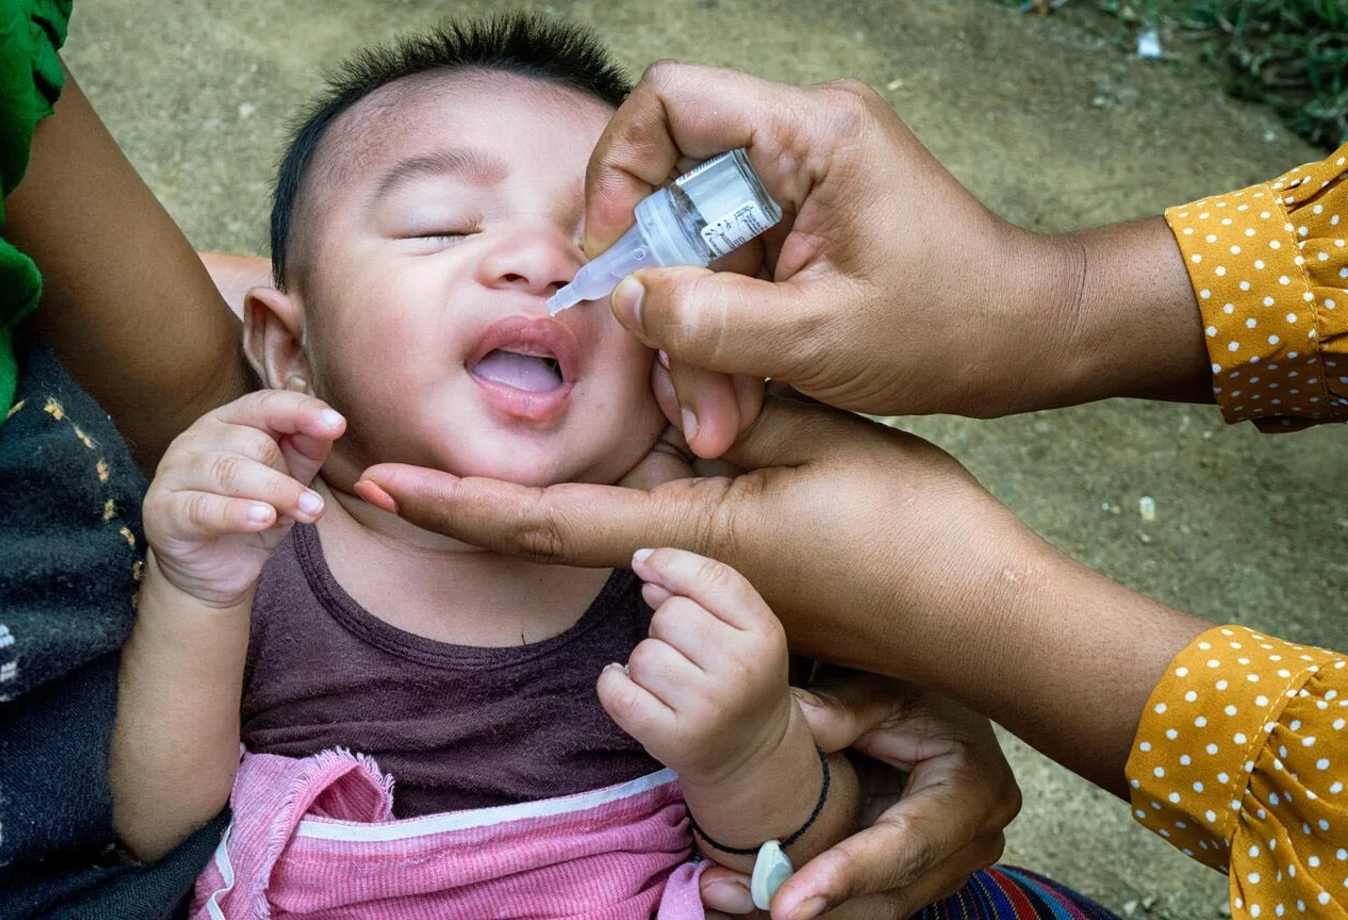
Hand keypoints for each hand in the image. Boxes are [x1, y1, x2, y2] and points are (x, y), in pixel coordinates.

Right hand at [143, 390, 344, 606]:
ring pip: (229, 472)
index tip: (337, 424)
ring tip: (304, 514)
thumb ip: (306, 449)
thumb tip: (331, 425)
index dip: (301, 411)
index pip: (264, 404)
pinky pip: (202, 508)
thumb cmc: (251, 516)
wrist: (211, 571)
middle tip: (314, 508)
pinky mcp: (162, 510)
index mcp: (227, 422)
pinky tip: (263, 519)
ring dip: (275, 493)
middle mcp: (195, 439)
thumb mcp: (287, 481)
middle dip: (290, 477)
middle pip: (252, 443)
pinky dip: (236, 513)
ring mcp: (174, 473)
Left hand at [358, 394, 1023, 678]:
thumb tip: (655, 341)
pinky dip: (631, 477)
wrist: (983, 612)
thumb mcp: (815, 436)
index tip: (381, 485)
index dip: (455, 505)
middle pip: (558, 526)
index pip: (543, 521)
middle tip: (395, 464)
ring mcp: (711, 578)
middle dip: (475, 499)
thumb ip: (724, 392)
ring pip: (616, 515)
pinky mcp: (743, 571)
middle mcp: (682, 570)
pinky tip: (638, 430)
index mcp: (688, 537)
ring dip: (566, 479)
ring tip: (532, 427)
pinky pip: (664, 518)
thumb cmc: (911, 531)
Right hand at [580, 61, 1206, 454]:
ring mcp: (801, 186)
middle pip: (674, 189)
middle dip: (662, 290)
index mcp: (814, 135)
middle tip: (666, 372)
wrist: (1027, 341)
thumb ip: (711, 322)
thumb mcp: (818, 341)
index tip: (611, 254)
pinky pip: (728, 271)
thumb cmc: (951, 328)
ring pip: (697, 246)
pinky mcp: (802, 228)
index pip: (672, 101)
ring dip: (691, 331)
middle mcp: (803, 142)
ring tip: (710, 415)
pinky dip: (720, 335)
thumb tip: (626, 300)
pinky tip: (731, 399)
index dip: (618, 170)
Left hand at [598, 548, 794, 787]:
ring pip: (642, 654)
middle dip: (664, 625)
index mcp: (765, 634)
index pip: (712, 578)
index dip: (670, 562)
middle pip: (669, 614)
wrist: (754, 756)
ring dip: (645, 661)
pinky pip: (618, 692)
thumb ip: (701, 591)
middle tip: (684, 652)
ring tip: (670, 680)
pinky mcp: (676, 739)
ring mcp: (709, 708)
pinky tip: (627, 684)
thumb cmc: (740, 680)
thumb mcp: (742, 631)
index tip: (644, 562)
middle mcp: (741, 670)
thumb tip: (646, 564)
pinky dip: (612, 683)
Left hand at [700, 674, 1018, 919]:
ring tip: (722, 899)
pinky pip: (860, 903)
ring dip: (802, 912)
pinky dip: (808, 904)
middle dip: (811, 909)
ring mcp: (944, 864)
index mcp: (973, 788)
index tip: (785, 904)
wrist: (934, 698)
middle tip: (726, 899)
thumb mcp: (881, 682)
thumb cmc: (909, 683)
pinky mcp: (910, 874)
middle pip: (887, 896)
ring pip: (870, 910)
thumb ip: (842, 706)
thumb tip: (800, 726)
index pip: (906, 845)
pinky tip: (745, 896)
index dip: (845, 876)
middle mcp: (971, 839)